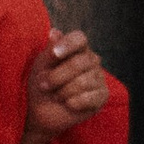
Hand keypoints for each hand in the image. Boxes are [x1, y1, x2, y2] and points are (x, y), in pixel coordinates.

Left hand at [22, 28, 111, 143]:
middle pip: (79, 63)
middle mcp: (91, 60)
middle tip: (44, 85)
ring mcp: (99, 78)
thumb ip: (50, 51)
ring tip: (56, 95)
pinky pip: (88, 98)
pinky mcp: (102, 96)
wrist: (43, 110)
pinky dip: (72, 102)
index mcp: (77, 48)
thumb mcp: (41, 65)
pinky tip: (67, 103)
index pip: (79, 39)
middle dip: (57, 77)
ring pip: (83, 82)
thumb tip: (54, 32)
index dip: (68, 44)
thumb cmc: (42, 83)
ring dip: (62, 92)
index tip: (54, 53)